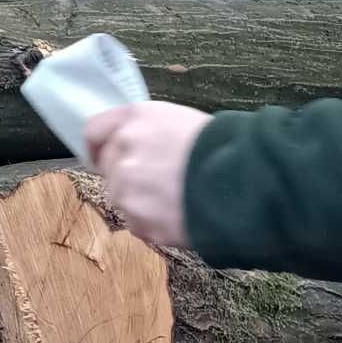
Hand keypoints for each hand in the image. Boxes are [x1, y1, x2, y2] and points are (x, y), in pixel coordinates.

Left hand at [81, 100, 213, 251]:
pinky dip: (152, 223)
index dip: (98, 146)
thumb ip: (146, 132)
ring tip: (176, 200)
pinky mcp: (138, 218)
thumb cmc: (223, 149)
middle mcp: (123, 149)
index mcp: (134, 118)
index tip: (101, 156)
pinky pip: (136, 223)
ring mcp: (127, 186)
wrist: (248, 183)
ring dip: (140, 201)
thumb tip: (132, 148)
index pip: (94, 130)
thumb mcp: (180, 122)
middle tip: (158, 182)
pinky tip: (180, 215)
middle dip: (126, 175)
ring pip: (121, 197)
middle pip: (107, 167)